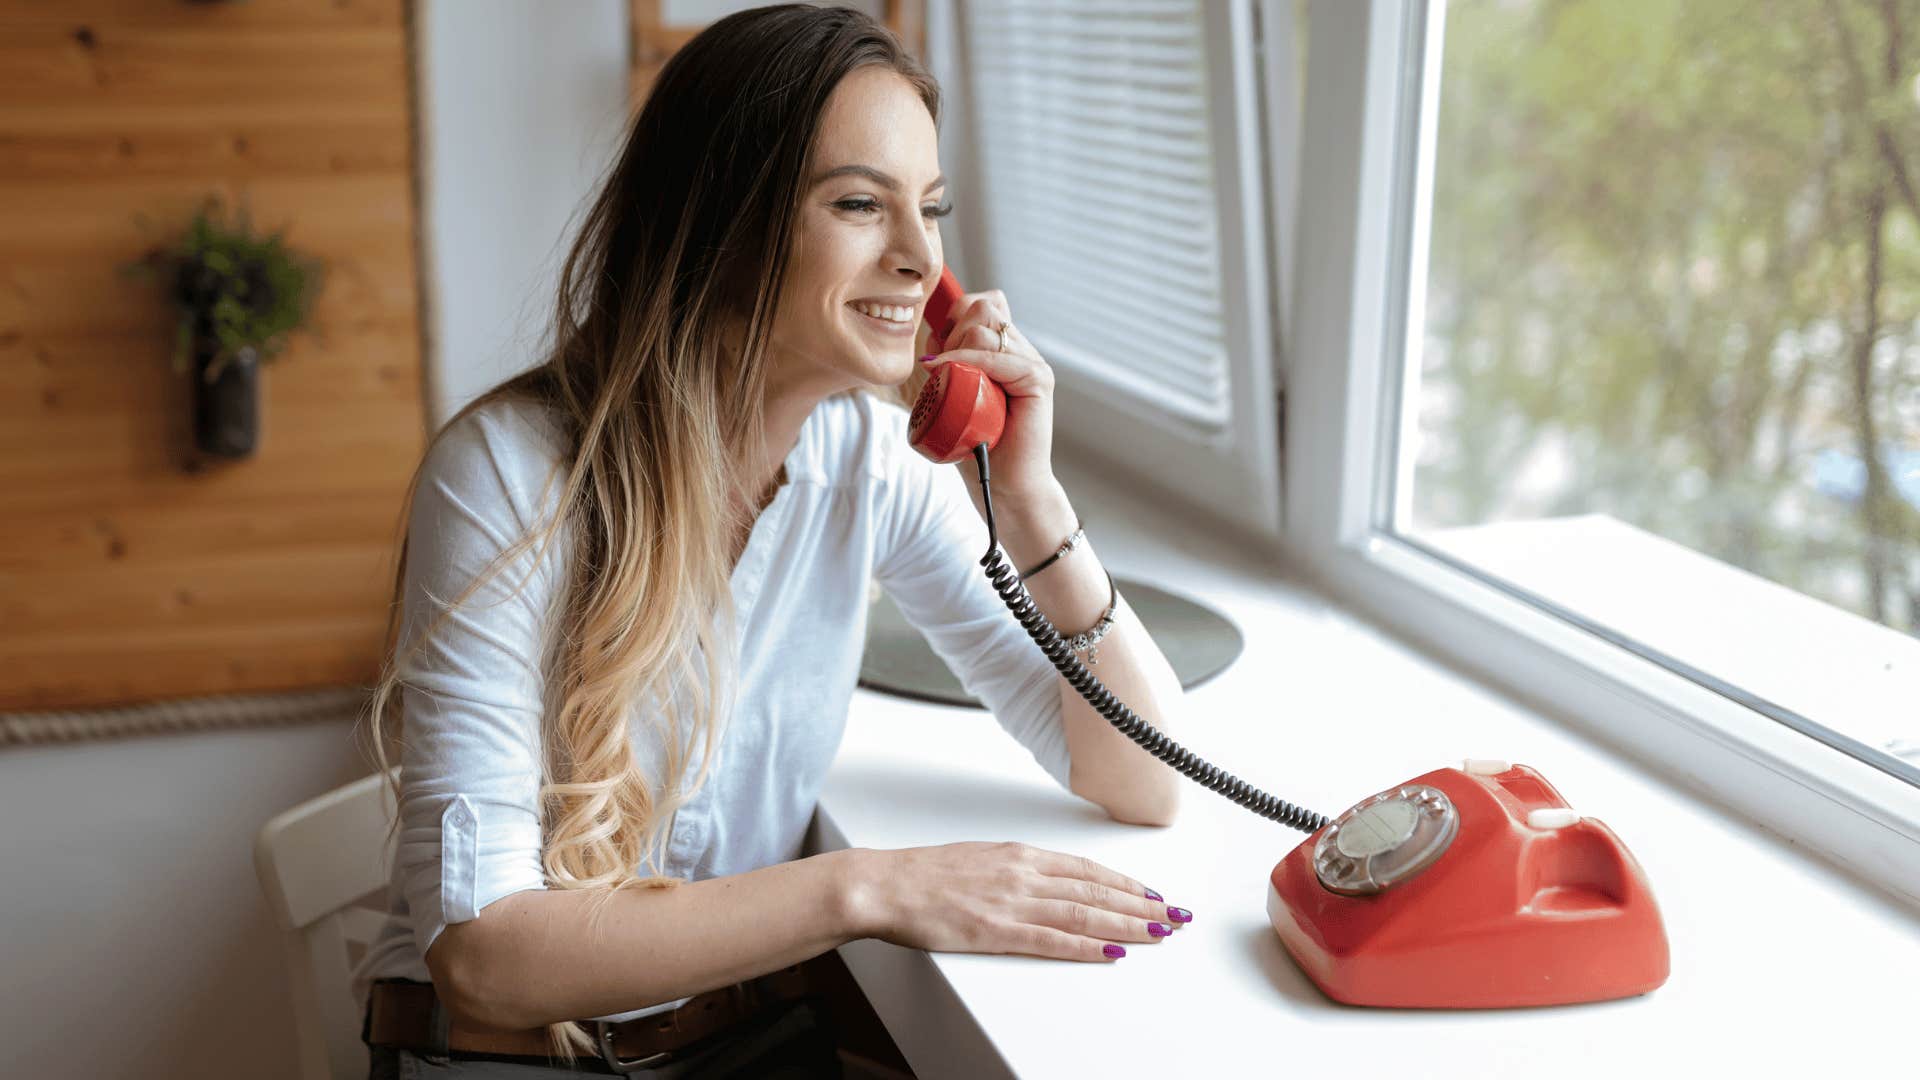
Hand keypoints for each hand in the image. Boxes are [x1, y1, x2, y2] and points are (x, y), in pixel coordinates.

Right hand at [846, 842, 1189, 961]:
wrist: (884, 884)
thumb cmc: (922, 874)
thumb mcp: (978, 859)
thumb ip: (1013, 870)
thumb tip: (1042, 881)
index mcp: (1019, 855)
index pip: (1087, 871)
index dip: (1126, 884)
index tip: (1153, 895)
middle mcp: (1024, 873)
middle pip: (1097, 891)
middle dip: (1143, 905)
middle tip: (1176, 916)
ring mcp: (1012, 902)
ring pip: (1085, 914)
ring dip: (1129, 925)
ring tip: (1161, 933)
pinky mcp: (997, 930)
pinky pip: (1053, 941)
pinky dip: (1088, 947)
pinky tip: (1113, 953)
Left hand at [921, 288, 1055, 499]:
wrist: (1001, 484)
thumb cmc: (974, 444)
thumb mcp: (951, 392)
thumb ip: (947, 360)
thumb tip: (933, 332)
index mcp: (1004, 350)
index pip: (981, 303)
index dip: (954, 317)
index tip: (938, 349)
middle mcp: (1021, 351)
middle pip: (981, 307)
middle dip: (952, 332)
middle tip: (943, 370)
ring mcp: (1031, 363)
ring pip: (984, 326)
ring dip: (956, 349)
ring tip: (952, 383)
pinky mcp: (1037, 380)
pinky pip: (996, 355)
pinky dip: (966, 360)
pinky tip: (948, 372)